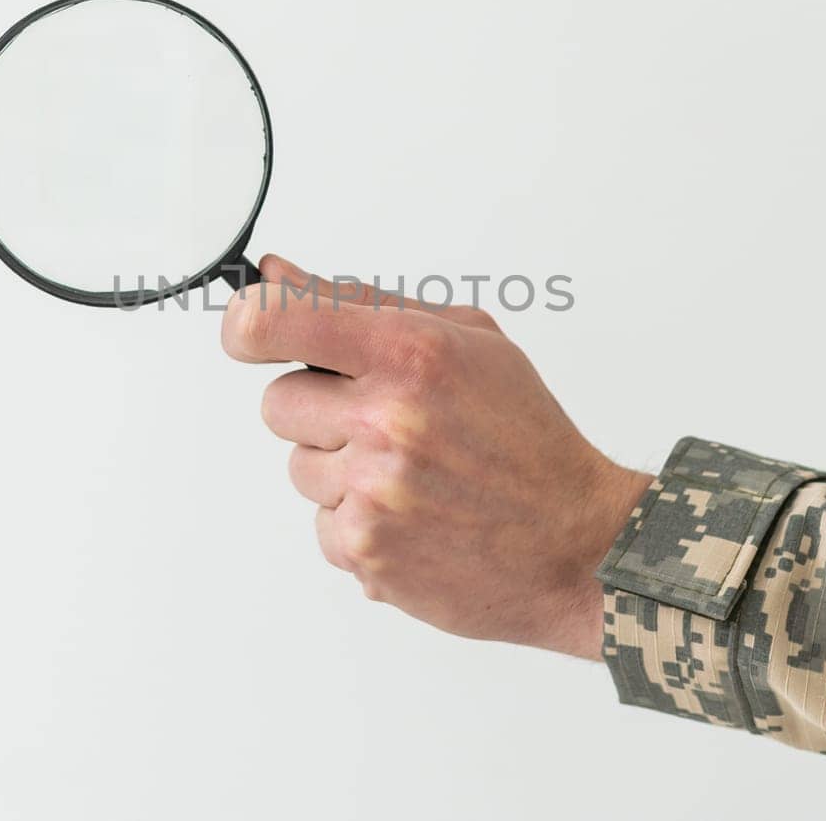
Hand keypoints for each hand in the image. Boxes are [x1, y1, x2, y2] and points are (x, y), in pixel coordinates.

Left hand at [221, 255, 651, 659]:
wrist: (578, 542)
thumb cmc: (525, 437)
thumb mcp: (466, 341)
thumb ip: (360, 303)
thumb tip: (274, 275)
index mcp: (410, 353)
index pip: (272, 322)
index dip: (247, 325)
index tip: (252, 334)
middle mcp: (386, 420)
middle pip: (277, 402)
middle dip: (320, 409)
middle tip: (384, 422)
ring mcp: (372, 491)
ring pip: (299, 467)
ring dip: (341, 470)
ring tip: (412, 475)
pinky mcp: (364, 551)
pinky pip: (321, 525)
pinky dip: (359, 524)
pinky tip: (414, 518)